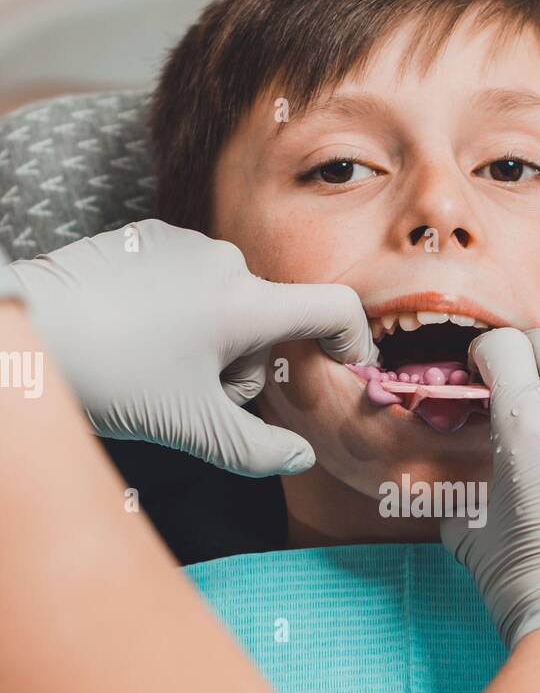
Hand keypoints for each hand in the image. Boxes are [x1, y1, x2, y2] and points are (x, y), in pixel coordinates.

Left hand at [1, 220, 378, 475]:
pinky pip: (186, 280)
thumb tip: (301, 456)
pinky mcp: (145, 236)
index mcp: (247, 303)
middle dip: (244, 364)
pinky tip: (133, 336)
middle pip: (267, 319)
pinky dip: (175, 312)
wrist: (27, 329)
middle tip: (193, 398)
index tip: (345, 365)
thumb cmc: (112, 376)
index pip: (333, 307)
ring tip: (153, 369)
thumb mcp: (191, 428)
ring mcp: (181, 243)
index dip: (353, 338)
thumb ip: (257, 451)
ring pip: (225, 302)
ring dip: (209, 340)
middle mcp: (223, 261)